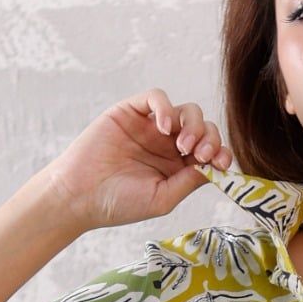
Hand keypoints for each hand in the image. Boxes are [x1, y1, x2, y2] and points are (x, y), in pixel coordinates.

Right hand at [40, 90, 234, 230]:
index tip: (221, 162)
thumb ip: (190, 181)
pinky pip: (156, 97)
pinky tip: (164, 127)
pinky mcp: (131, 112)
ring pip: (186, 111)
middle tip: (198, 154)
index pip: (210, 152)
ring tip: (181, 144)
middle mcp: (168, 145)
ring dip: (192, 124)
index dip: (221, 153)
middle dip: (209, 138)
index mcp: (178, 167)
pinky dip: (166, 107)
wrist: (81, 195)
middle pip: (203, 128)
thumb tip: (217, 166)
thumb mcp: (163, 198)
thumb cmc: (119, 203)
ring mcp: (150, 127)